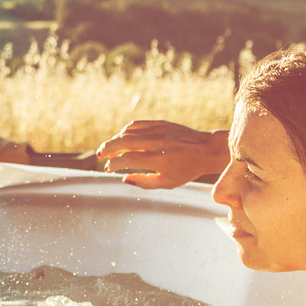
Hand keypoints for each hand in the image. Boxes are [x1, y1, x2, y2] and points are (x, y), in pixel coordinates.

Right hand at [93, 121, 228, 188]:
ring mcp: (157, 131)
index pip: (126, 160)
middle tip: (99, 155)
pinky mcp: (160, 123)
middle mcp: (155, 143)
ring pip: (127, 132)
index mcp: (157, 160)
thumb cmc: (187, 170)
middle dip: (107, 148)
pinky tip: (123, 137)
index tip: (109, 169)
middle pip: (122, 142)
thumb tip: (125, 180)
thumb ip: (144, 183)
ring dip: (115, 140)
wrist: (206, 150)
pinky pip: (137, 125)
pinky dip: (126, 131)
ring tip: (110, 148)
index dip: (113, 164)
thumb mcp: (167, 183)